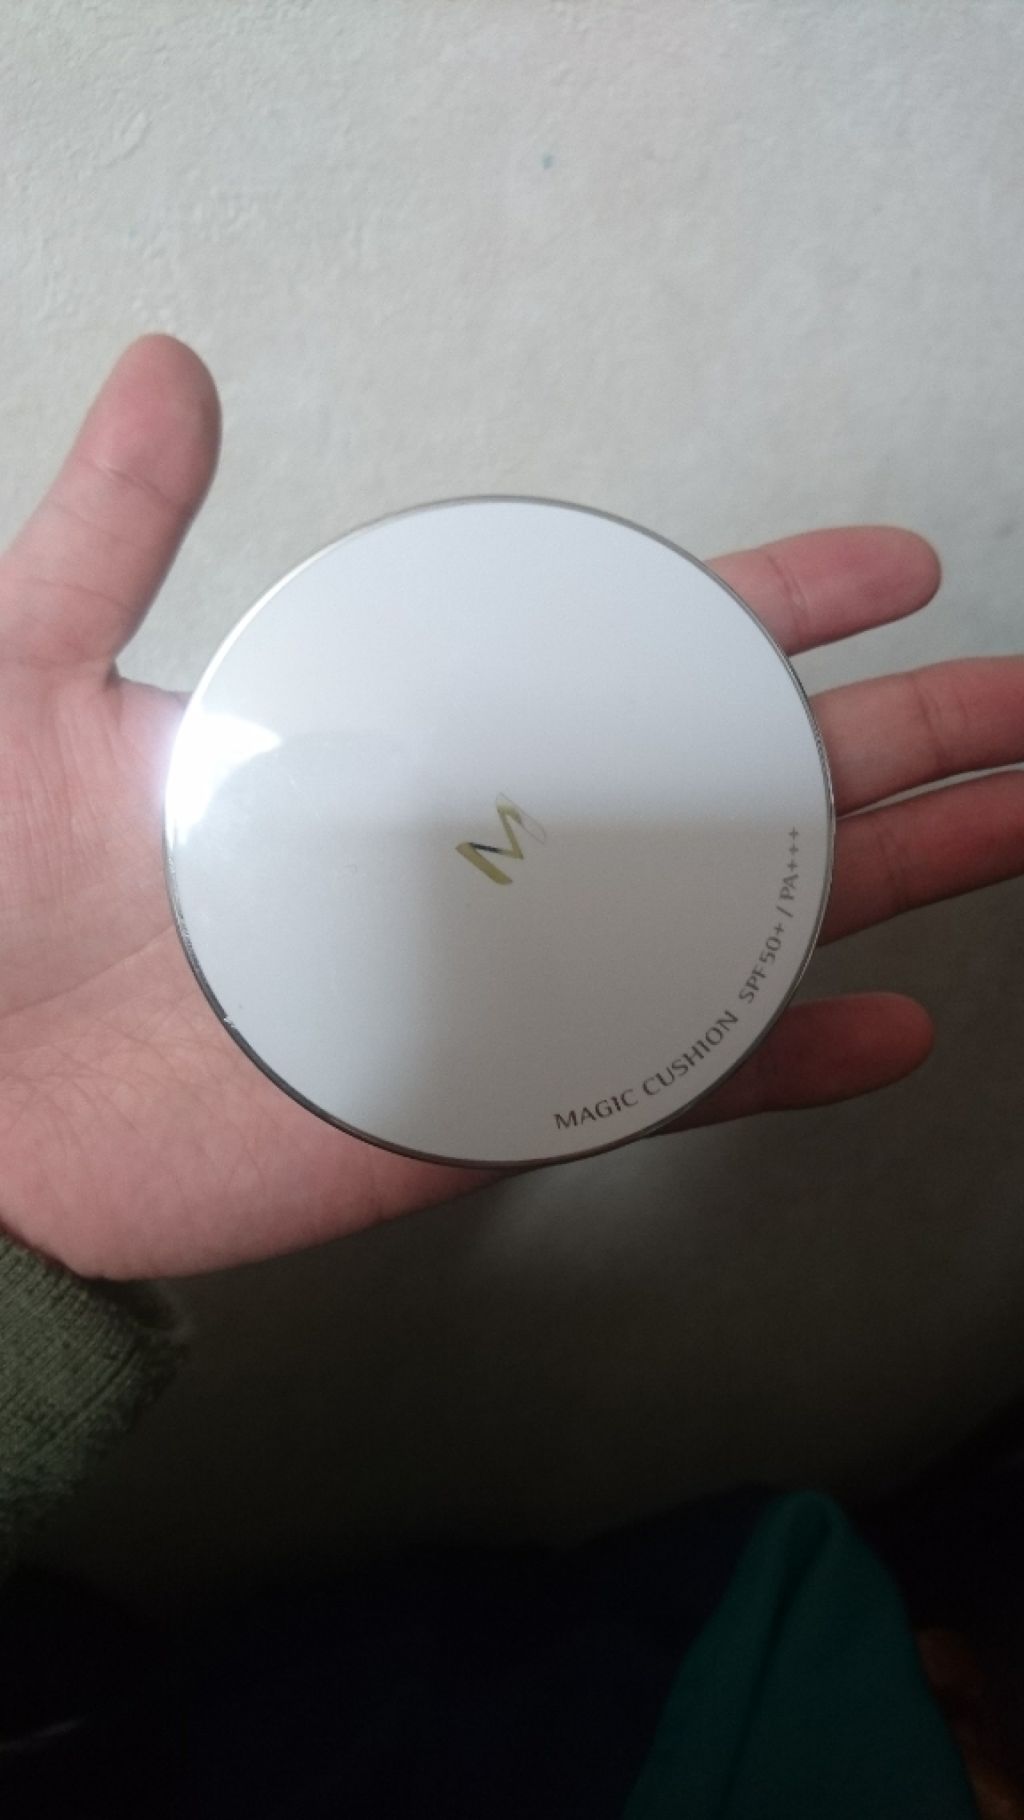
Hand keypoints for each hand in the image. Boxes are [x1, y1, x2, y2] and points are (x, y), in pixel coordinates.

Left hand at [1, 339, 1021, 1278]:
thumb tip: (167, 364)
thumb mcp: (42, 675)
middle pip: (725, 788)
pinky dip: (783, 1062)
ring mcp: (510, 987)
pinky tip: (890, 1028)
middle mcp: (493, 861)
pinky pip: (665, 1085)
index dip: (761, 612)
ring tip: (1012, 825)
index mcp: (419, 749)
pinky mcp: (492, 1105)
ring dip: (889, 879)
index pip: (621, 662)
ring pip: (737, 925)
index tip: (885, 569)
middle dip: (891, 738)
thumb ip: (120, 530)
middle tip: (1013, 701)